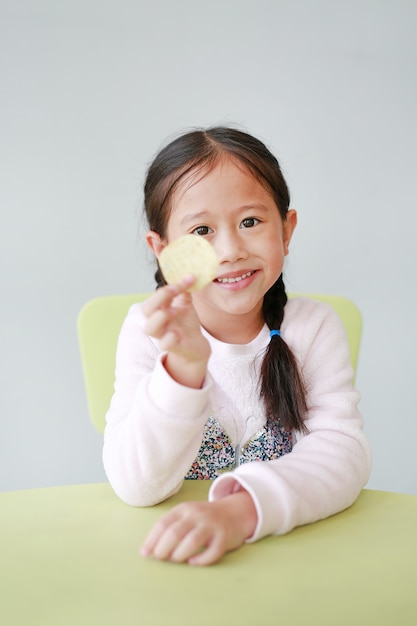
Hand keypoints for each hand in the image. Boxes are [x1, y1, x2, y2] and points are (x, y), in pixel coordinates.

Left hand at [140, 490, 257, 565]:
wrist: (235, 512)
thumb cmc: (203, 519)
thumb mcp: (186, 516)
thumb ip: (170, 528)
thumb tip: (147, 550)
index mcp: (183, 509)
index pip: (162, 524)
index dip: (151, 540)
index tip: (145, 553)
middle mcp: (196, 514)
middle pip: (175, 533)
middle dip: (163, 549)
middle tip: (161, 559)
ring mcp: (211, 525)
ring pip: (192, 541)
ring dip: (179, 554)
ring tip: (176, 560)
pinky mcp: (224, 536)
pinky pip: (212, 551)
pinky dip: (201, 560)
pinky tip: (194, 562)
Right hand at [142, 276, 210, 387]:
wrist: (196, 345)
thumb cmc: (186, 324)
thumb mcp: (185, 305)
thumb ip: (183, 291)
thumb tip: (188, 275)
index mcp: (160, 309)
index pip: (157, 295)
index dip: (170, 286)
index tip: (189, 278)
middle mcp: (158, 322)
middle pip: (146, 310)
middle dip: (159, 298)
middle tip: (174, 290)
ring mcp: (163, 335)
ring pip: (149, 328)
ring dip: (159, 317)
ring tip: (173, 312)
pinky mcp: (172, 347)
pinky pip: (164, 344)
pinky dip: (169, 338)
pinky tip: (177, 334)